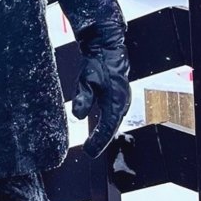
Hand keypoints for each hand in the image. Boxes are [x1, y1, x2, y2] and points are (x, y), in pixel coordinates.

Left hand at [72, 20, 130, 158]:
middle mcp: (122, 103)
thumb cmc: (97, 64)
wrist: (107, 48)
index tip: (88, 152)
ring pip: (113, 122)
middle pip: (111, 127)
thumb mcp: (86, 80)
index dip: (98, 142)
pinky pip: (113, 115)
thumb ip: (83, 98)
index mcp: (114, 101)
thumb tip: (78, 116)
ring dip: (104, 133)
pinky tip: (99, 129)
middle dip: (101, 140)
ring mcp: (122, 99)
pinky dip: (107, 124)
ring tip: (93, 144)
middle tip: (89, 151)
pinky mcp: (119, 96)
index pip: (107, 128)